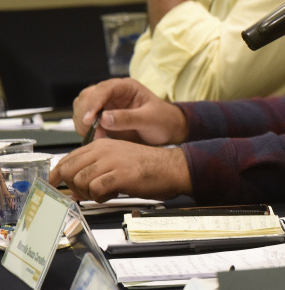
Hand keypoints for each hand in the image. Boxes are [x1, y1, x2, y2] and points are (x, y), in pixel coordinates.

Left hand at [50, 140, 190, 201]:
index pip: (68, 158)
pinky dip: (100, 197)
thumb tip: (74, 189)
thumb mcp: (117, 162)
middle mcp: (104, 150)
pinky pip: (96, 190)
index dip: (58, 174)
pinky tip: (112, 194)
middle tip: (85, 192)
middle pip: (69, 170)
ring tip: (104, 192)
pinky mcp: (121, 175)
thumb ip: (94, 171)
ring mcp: (112, 161)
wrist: (172, 167)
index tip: (55, 185)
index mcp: (102, 144)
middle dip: (73, 186)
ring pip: (80, 181)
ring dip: (88, 193)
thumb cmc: (148, 166)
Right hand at [74, 78, 187, 145]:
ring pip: (82, 107)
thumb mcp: (150, 119)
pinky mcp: (102, 117)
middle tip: (92, 130)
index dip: (94, 102)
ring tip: (97, 136)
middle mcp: (113, 93)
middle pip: (88, 96)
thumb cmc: (163, 120)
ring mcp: (106, 105)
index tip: (90, 119)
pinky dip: (86, 129)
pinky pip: (85, 120)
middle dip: (86, 112)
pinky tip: (97, 137)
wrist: (167, 131)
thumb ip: (128, 118)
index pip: (104, 88)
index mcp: (127, 87)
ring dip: (83, 122)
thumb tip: (103, 118)